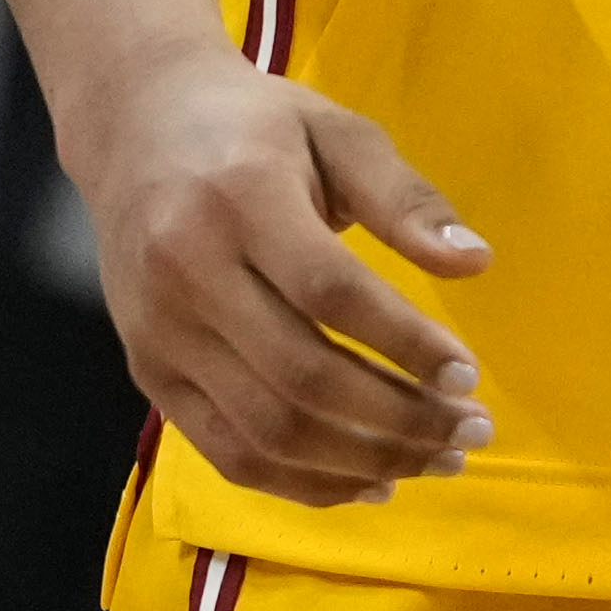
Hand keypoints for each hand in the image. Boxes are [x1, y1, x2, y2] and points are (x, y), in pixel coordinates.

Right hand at [70, 39, 494, 506]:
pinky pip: (230, 453)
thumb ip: (405, 197)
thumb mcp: (336, 132)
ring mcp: (161, 333)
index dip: (405, 344)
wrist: (135, 127)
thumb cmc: (254, 127)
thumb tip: (475, 262)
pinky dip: (305, 483)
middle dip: (399, 420)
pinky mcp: (149, 374)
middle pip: (302, 377)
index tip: (468, 375)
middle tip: (471, 430)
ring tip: (436, 459)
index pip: (330, 293)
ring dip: (363, 462)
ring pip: (267, 431)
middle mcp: (187, 272)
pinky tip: (370, 480)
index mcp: (239, 199)